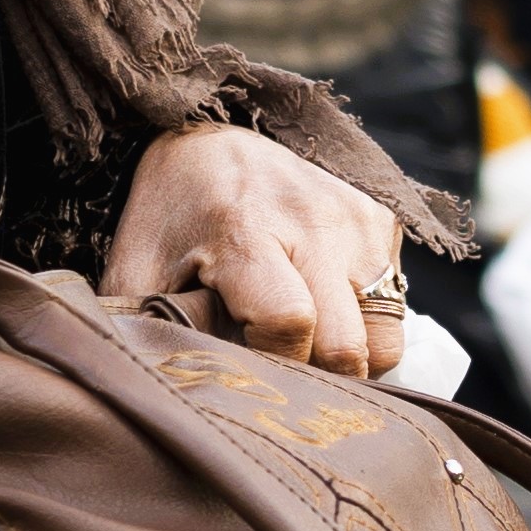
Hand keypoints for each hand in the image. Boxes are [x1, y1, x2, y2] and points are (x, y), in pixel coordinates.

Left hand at [109, 122, 402, 377]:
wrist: (207, 136)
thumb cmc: (169, 215)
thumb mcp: (137, 270)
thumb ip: (152, 332)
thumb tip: (177, 394)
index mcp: (245, 230)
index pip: (290, 323)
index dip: (272, 362)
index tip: (247, 357)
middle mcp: (314, 219)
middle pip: (347, 346)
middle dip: (315, 377)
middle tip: (278, 364)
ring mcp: (356, 218)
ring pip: (384, 338)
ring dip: (347, 356)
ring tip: (304, 339)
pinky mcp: (382, 219)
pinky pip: (393, 308)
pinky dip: (360, 324)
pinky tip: (320, 302)